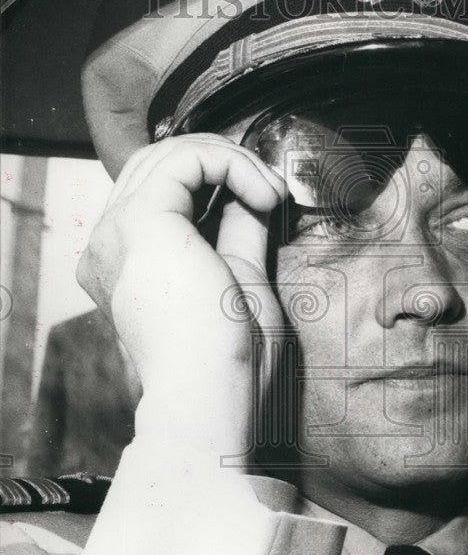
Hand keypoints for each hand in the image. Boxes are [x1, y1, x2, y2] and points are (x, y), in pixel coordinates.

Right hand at [77, 133, 287, 409]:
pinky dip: (232, 163)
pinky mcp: (142, 220)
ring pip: (168, 154)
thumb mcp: (237, 280)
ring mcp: (117, 232)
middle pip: (156, 165)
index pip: (160, 193)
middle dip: (221, 162)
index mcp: (124, 265)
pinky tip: (265, 194)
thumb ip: (236, 234)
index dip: (216, 182)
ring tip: (271, 192)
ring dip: (231, 160)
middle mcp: (108, 246)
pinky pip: (186, 159)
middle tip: (271, 190)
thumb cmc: (228, 363)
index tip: (268, 203)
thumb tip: (250, 196)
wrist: (212, 400)